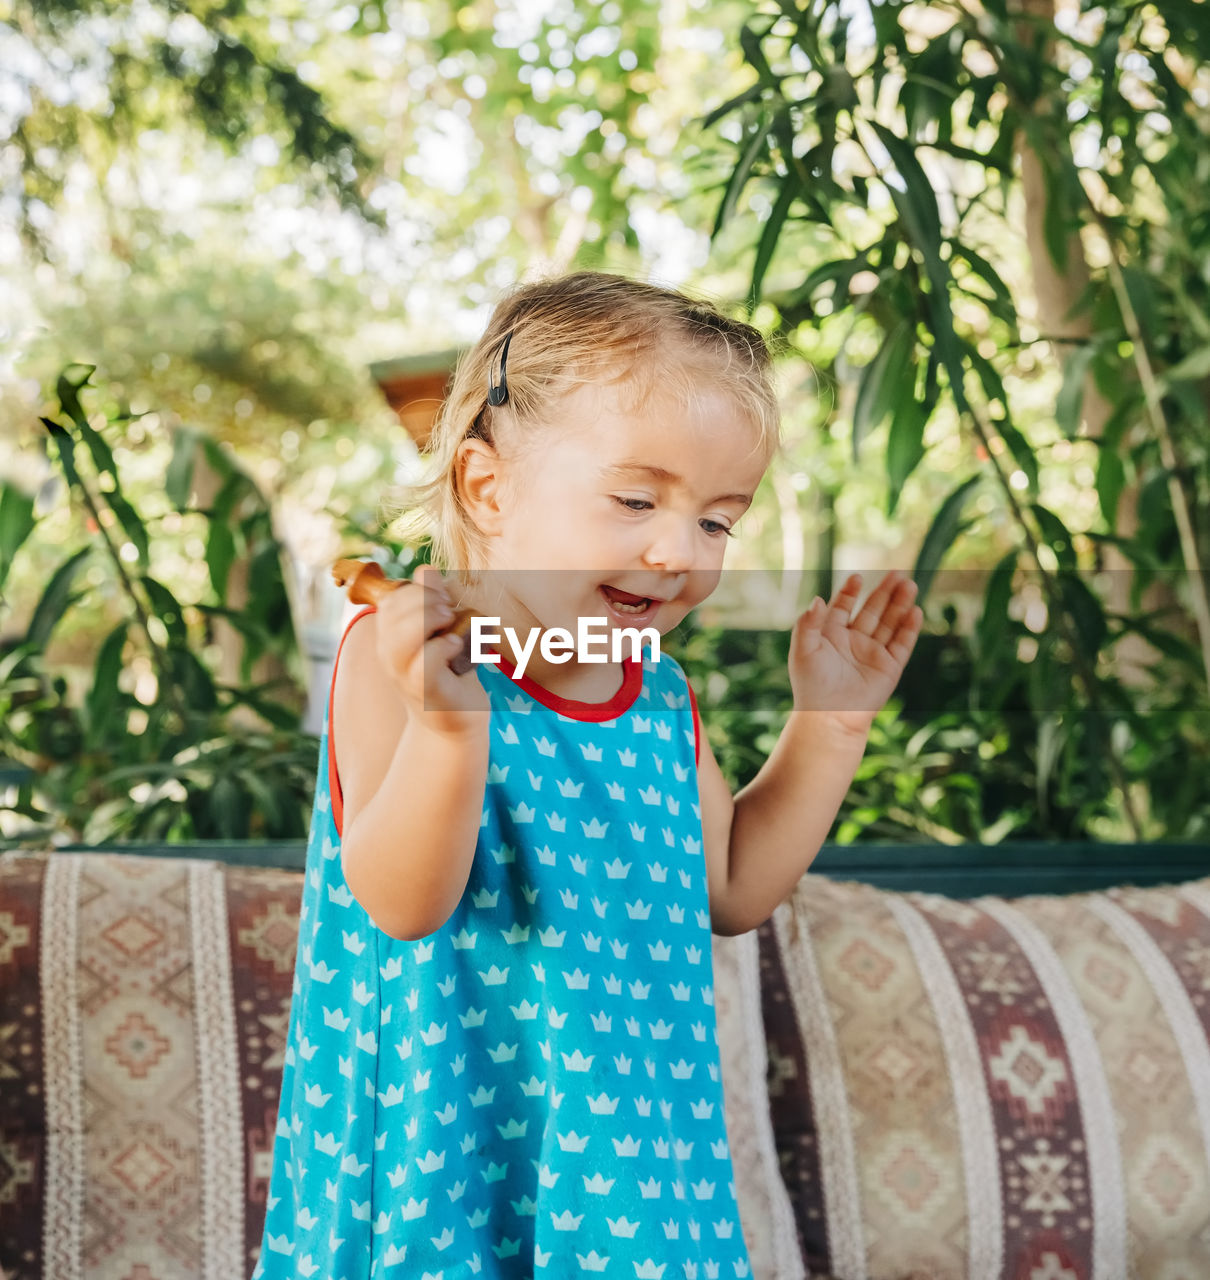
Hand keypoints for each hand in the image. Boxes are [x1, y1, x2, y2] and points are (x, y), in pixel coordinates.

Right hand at [374, 564, 488, 736]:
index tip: (443, 601)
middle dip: (427, 601)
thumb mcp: (439, 632)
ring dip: (431, 619)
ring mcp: (402, 674)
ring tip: (451, 627)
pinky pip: (423, 662)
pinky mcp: (424, 690)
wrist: (455, 723)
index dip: (418, 591)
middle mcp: (388, 655)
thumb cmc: (449, 674)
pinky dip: (442, 647)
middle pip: (394, 609)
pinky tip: (454, 647)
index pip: (391, 599)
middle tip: (450, 614)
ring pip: (402, 633)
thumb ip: (431, 602)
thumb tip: (427, 570)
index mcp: (389, 638)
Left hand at [789, 569, 922, 735]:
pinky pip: (902, 643)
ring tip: (910, 584)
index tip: (857, 578)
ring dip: (900, 604)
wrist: (828, 715)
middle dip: (885, 592)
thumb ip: (808, 623)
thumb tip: (818, 599)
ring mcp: (873, 653)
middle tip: (898, 572)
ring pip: (890, 623)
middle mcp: (854, 642)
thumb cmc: (811, 684)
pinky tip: (915, 611)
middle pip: (873, 610)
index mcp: (831, 635)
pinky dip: (910, 628)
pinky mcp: (890, 667)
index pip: (843, 607)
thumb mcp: (803, 649)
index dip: (850, 592)